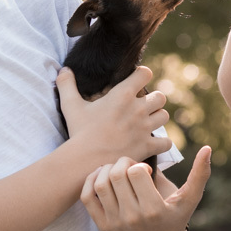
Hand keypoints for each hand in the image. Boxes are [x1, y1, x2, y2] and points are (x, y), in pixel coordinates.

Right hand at [57, 66, 171, 170]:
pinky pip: (166, 142)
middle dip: (153, 100)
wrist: (85, 160)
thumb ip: (67, 85)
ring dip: (157, 119)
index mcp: (123, 94)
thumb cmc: (79, 131)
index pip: (145, 73)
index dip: (141, 76)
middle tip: (142, 107)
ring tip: (147, 124)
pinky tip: (153, 144)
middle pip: (160, 96)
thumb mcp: (70, 105)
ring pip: (164, 116)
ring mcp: (145, 128)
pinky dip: (162, 143)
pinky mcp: (148, 146)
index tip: (135, 82)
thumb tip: (64, 69)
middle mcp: (138, 108)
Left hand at [81, 146, 212, 230]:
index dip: (139, 165)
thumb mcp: (189, 199)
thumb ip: (199, 174)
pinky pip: (87, 197)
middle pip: (116, 175)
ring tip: (119, 172)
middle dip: (123, 163)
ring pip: (101, 183)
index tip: (146, 171)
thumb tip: (208, 148)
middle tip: (131, 168)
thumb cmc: (175, 219)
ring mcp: (115, 223)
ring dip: (108, 170)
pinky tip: (104, 177)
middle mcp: (132, 218)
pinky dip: (91, 181)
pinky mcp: (103, 226)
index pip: (135, 172)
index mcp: (153, 209)